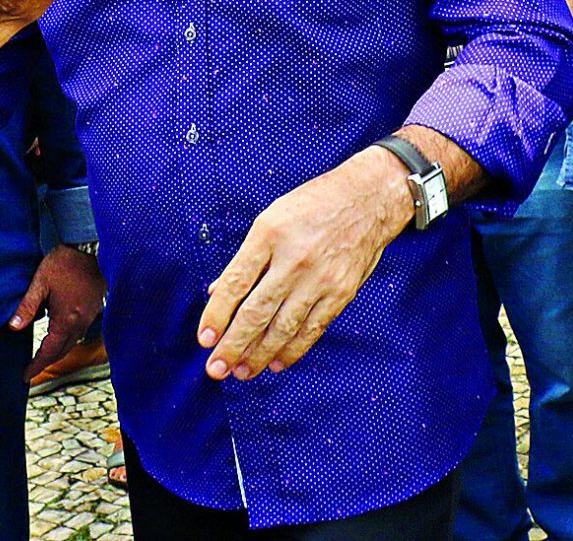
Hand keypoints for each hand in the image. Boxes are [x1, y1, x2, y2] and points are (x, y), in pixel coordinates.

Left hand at [13, 243, 105, 376]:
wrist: (89, 249)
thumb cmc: (64, 264)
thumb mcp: (40, 283)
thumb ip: (27, 307)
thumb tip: (13, 327)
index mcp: (66, 320)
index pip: (49, 351)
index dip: (36, 365)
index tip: (26, 375)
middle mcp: (80, 323)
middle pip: (62, 351)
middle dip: (46, 362)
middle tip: (31, 369)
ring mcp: (89, 317)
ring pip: (71, 343)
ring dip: (57, 351)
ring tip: (42, 354)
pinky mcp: (93, 309)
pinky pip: (78, 332)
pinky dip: (66, 339)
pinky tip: (58, 333)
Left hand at [196, 148, 410, 379]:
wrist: (367, 199)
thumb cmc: (313, 205)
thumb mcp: (271, 218)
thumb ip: (246, 258)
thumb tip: (218, 292)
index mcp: (269, 234)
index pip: (235, 282)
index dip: (217, 314)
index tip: (204, 339)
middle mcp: (294, 259)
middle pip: (257, 312)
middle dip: (233, 345)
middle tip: (216, 369)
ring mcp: (320, 279)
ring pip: (283, 327)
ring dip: (259, 354)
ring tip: (241, 372)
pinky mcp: (341, 293)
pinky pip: (312, 329)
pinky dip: (292, 350)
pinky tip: (275, 362)